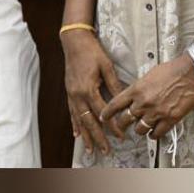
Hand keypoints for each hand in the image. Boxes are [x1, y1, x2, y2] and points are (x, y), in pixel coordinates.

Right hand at [61, 29, 125, 158]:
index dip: (112, 125)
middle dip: (98, 138)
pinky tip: (76, 134)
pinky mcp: (69, 92)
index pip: (103, 113)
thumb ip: (114, 85)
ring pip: (79, 120)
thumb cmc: (92, 52)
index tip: (120, 136)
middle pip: (89, 121)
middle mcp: (78, 95)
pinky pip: (72, 112)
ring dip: (85, 136)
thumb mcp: (107, 66)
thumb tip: (124, 100)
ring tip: (90, 149)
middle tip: (105, 151)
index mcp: (89, 89)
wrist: (74, 42)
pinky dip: (74, 124)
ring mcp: (72, 95)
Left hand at [100, 54, 193, 141]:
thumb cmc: (172, 70)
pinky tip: (154, 132)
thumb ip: (139, 87)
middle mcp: (143, 103)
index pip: (115, 104)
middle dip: (122, 124)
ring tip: (142, 126)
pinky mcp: (169, 119)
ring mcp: (156, 112)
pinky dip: (154, 134)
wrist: (191, 73)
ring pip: (140, 129)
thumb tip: (134, 95)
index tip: (103, 117)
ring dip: (140, 129)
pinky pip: (156, 133)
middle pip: (125, 120)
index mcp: (137, 89)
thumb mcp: (149, 75)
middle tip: (122, 126)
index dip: (106, 113)